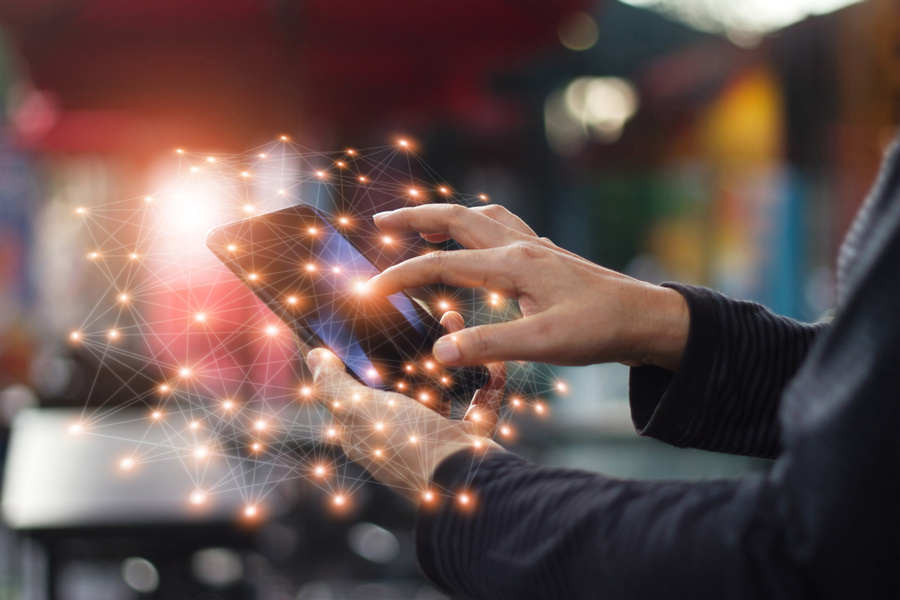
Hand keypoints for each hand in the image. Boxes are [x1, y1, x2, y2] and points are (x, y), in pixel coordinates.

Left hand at [307, 311, 503, 503]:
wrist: (463, 478)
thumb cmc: (406, 446)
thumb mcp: (357, 409)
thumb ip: (333, 383)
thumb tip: (315, 356)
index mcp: (369, 430)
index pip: (360, 389)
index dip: (368, 358)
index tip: (378, 326)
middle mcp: (401, 433)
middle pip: (406, 383)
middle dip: (415, 350)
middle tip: (422, 318)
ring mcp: (437, 436)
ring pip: (445, 386)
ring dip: (451, 356)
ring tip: (453, 325)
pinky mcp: (470, 436)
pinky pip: (481, 401)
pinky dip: (487, 380)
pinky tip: (488, 356)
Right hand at [367, 204, 688, 370]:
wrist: (646, 318)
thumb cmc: (599, 330)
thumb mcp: (543, 343)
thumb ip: (488, 346)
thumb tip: (439, 352)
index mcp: (512, 264)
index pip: (441, 264)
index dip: (401, 275)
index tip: (370, 288)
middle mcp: (521, 246)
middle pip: (456, 219)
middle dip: (414, 219)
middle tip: (380, 225)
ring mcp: (536, 247)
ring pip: (480, 217)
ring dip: (446, 218)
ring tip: (422, 228)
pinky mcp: (546, 256)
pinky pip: (502, 226)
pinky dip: (476, 226)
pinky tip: (477, 243)